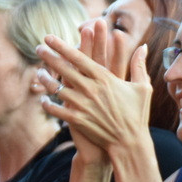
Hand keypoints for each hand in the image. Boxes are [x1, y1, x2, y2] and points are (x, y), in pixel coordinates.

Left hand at [36, 21, 151, 160]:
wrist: (130, 143)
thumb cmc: (138, 115)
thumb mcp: (143, 87)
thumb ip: (139, 65)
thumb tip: (143, 46)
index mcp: (106, 79)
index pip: (79, 58)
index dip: (62, 47)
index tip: (50, 38)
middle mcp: (91, 90)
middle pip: (65, 69)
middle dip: (50, 57)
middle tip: (38, 47)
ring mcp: (83, 105)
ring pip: (58, 88)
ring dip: (46, 79)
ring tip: (38, 71)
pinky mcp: (77, 120)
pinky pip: (57, 110)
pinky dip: (48, 104)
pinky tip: (43, 98)